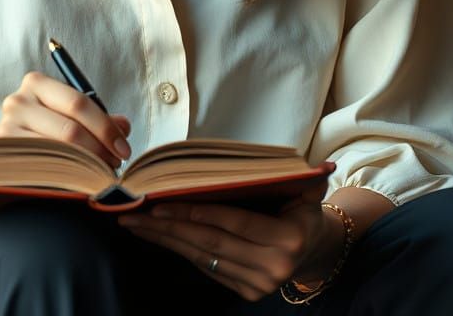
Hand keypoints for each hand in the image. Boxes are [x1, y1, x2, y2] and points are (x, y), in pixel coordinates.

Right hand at [0, 70, 131, 169]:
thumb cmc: (47, 128)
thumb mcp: (71, 115)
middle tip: (115, 164)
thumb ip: (99, 118)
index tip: (123, 148)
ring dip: (86, 166)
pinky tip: (78, 182)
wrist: (11, 152)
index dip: (105, 128)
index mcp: (36, 83)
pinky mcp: (4, 156)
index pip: (78, 103)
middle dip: (99, 150)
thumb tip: (123, 127)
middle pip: (69, 130)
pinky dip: (66, 177)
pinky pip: (42, 169)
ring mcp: (6, 129)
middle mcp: (17, 102)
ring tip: (100, 174)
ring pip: (57, 152)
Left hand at [116, 177, 339, 301]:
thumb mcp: (308, 191)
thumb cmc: (305, 211)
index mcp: (288, 238)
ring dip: (167, 240)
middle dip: (169, 228)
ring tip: (137, 225)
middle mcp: (273, 267)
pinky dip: (182, 250)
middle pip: (211, 243)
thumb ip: (302, 176)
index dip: (197, 212)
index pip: (234, 222)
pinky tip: (161, 237)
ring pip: (204, 258)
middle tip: (135, 215)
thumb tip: (316, 161)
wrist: (317, 252)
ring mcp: (258, 285)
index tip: (162, 202)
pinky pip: (208, 268)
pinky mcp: (247, 293)